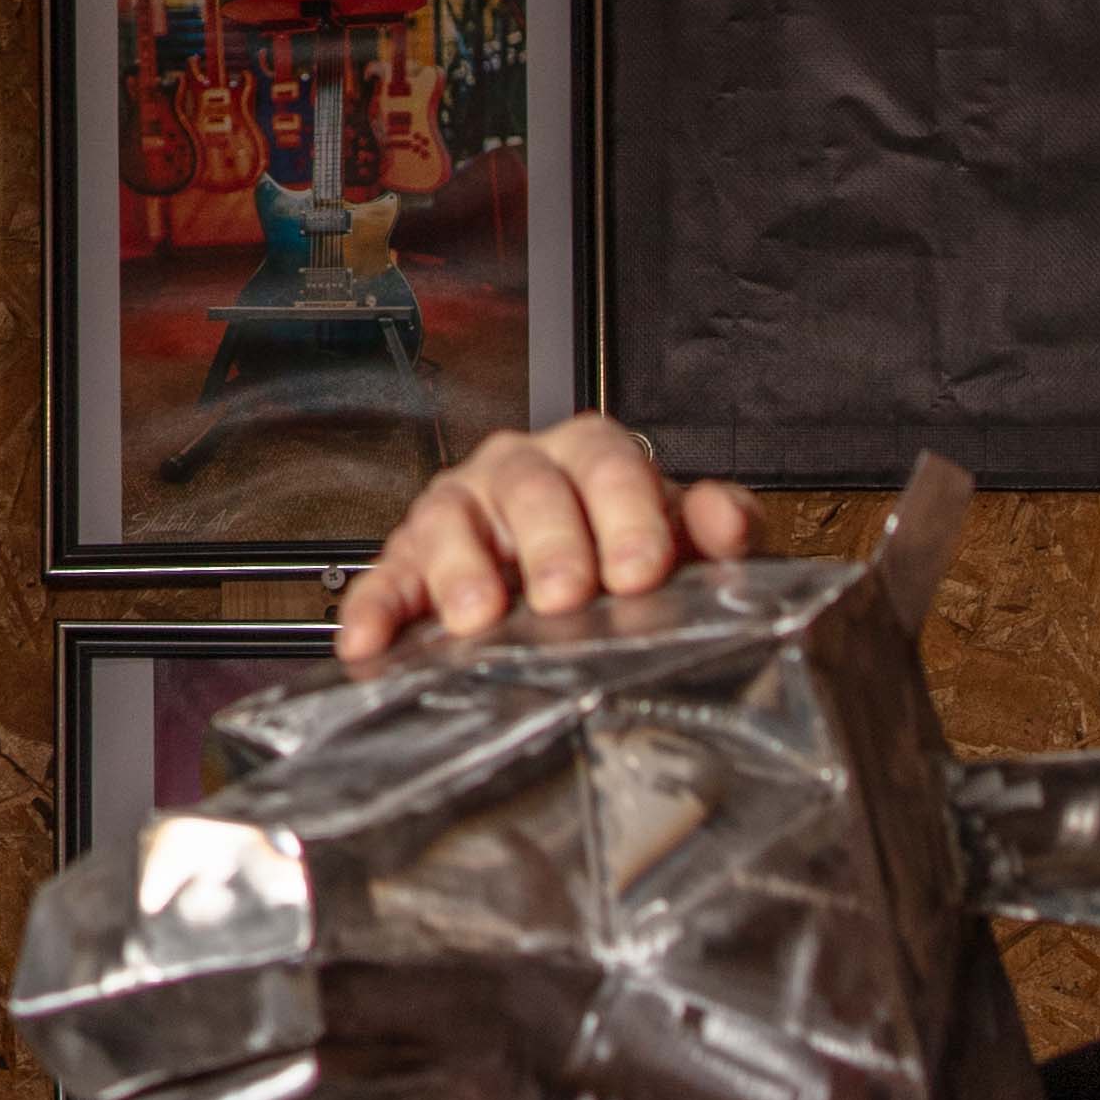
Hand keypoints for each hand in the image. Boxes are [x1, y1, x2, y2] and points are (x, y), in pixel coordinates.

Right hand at [335, 412, 755, 671]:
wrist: (582, 586)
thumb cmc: (628, 557)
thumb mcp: (685, 544)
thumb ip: (715, 529)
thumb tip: (727, 524)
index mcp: (592, 459)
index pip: (608, 465)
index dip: (625, 514)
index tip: (640, 568)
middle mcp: (522, 473)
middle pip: (529, 487)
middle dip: (550, 543)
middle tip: (566, 595)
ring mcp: (464, 512)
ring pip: (451, 520)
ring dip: (461, 568)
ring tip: (479, 617)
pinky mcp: (414, 561)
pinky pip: (389, 576)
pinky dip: (377, 607)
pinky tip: (372, 640)